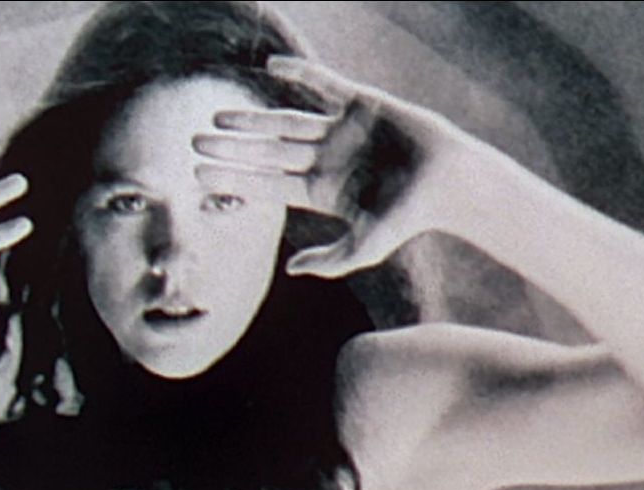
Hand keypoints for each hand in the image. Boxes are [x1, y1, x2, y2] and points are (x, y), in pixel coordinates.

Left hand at [193, 55, 492, 277]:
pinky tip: (272, 65)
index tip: (200, 176)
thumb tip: (291, 270)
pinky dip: (300, 72)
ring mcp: (340, 130)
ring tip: (219, 117)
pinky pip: (324, 83)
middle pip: (268, 152)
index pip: (267, 184)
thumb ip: (329, 261)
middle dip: (233, 149)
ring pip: (286, 122)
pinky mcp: (361, 103)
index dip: (234, 179)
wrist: (449, 181)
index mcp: (320, 190)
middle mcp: (324, 157)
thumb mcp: (365, 246)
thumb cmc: (409, 217)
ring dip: (253, 119)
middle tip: (194, 143)